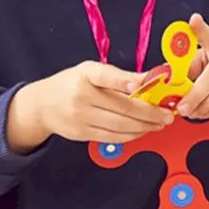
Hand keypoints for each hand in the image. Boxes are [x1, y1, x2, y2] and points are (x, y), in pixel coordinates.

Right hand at [11, 61, 173, 147]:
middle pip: (122, 108)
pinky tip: (143, 130)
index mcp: (85, 75)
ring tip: (159, 124)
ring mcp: (81, 118)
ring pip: (120, 126)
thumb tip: (151, 79)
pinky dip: (132, 135)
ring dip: (144, 127)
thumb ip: (118, 76)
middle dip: (149, 113)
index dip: (124, 80)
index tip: (143, 83)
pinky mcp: (82, 134)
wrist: (41, 105)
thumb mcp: (90, 71)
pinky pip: (113, 137)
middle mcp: (81, 97)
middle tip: (167, 115)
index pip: (106, 77)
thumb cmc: (72, 84)